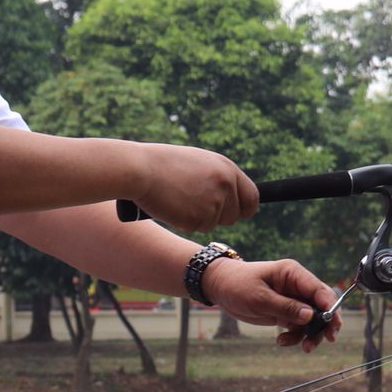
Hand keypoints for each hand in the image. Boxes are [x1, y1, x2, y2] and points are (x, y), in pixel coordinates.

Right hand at [129, 145, 257, 233]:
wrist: (139, 169)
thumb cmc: (162, 163)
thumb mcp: (198, 163)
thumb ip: (217, 177)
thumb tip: (230, 195)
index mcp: (227, 169)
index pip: (252, 197)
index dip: (245, 209)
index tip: (238, 213)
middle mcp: (225, 185)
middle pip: (234, 216)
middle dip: (219, 217)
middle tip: (196, 207)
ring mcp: (213, 203)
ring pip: (212, 224)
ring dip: (197, 218)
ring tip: (178, 199)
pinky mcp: (197, 219)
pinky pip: (195, 228)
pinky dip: (183, 222)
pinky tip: (171, 206)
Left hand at [199, 257, 340, 351]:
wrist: (220, 287)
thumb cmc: (237, 284)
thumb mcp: (259, 297)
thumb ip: (286, 307)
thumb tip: (311, 316)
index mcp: (293, 274)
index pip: (319, 290)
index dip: (330, 307)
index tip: (333, 326)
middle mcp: (297, 286)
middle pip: (322, 306)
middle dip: (325, 325)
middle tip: (324, 341)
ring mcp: (293, 300)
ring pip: (313, 320)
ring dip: (310, 335)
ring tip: (303, 347)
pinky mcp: (286, 312)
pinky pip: (299, 327)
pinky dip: (295, 336)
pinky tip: (281, 341)